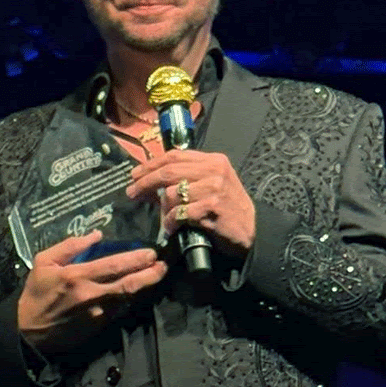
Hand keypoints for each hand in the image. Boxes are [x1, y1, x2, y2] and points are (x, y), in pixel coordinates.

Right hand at [18, 230, 167, 354]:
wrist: (27, 332)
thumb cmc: (36, 294)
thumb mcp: (44, 262)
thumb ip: (70, 246)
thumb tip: (96, 235)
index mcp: (76, 276)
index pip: (113, 266)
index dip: (135, 259)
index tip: (151, 253)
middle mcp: (91, 295)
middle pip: (128, 285)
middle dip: (150, 275)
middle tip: (164, 266)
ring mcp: (97, 313)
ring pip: (127, 298)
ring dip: (145, 287)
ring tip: (158, 275)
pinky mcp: (99, 326)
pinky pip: (120, 310)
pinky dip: (131, 299)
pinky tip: (140, 291)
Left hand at [126, 150, 255, 258]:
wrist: (253, 231)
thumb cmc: (229, 210)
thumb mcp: (212, 186)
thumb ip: (187, 179)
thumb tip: (152, 183)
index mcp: (213, 160)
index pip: (174, 156)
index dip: (151, 164)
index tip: (135, 175)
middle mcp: (214, 170)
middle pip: (168, 171)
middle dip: (145, 183)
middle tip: (132, 193)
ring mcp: (214, 187)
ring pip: (172, 194)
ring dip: (164, 211)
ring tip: (167, 220)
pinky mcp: (213, 206)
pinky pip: (180, 212)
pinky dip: (172, 222)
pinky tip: (174, 228)